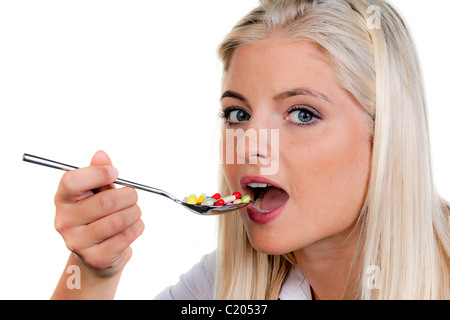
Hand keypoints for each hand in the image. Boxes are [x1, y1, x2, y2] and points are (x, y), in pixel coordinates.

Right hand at [54, 151, 144, 277]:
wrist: (96, 254)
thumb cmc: (97, 215)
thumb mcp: (96, 191)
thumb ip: (99, 172)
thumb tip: (101, 155)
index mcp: (63, 199)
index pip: (72, 181)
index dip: (97, 173)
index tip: (115, 172)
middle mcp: (65, 221)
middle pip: (104, 202)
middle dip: (128, 195)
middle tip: (133, 195)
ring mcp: (78, 241)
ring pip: (119, 220)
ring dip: (135, 212)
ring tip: (134, 211)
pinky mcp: (96, 257)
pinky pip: (127, 235)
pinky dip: (137, 227)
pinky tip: (132, 226)